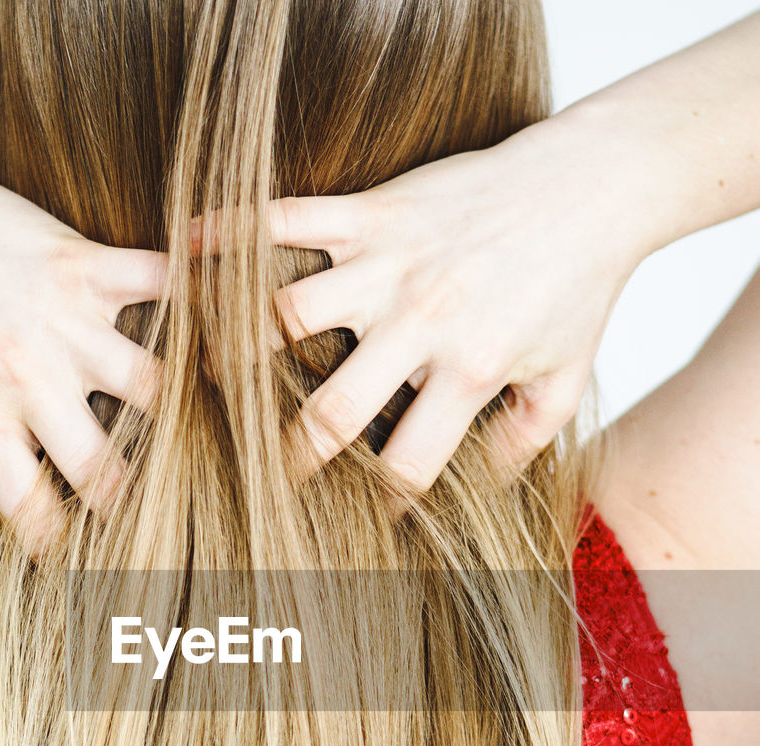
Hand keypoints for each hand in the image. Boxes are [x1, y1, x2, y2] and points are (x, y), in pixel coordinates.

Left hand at [0, 139, 166, 533]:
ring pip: (154, 389)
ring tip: (184, 425)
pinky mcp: (85, 266)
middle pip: (108, 469)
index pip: (37, 512)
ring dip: (172, 409)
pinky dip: (196, 298)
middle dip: (122, 496)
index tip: (66, 543)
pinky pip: (163, 284)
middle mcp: (32, 382)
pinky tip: (216, 320)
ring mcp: (66, 324)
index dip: (55, 540)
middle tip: (130, 499)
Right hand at [194, 114, 645, 486]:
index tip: (348, 526)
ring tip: (206, 381)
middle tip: (255, 481)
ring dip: (239, 351)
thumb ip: (518, 446)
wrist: (589, 186)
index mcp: (470, 372)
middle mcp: (422, 321)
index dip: (373, 508)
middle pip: (331, 408)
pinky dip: (234, 231)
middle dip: (285, 458)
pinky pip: (291, 218)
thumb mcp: (560, 384)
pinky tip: (189, 253)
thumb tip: (471, 495)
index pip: (405, 465)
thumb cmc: (574, 290)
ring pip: (289, 313)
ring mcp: (391, 263)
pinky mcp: (375, 211)